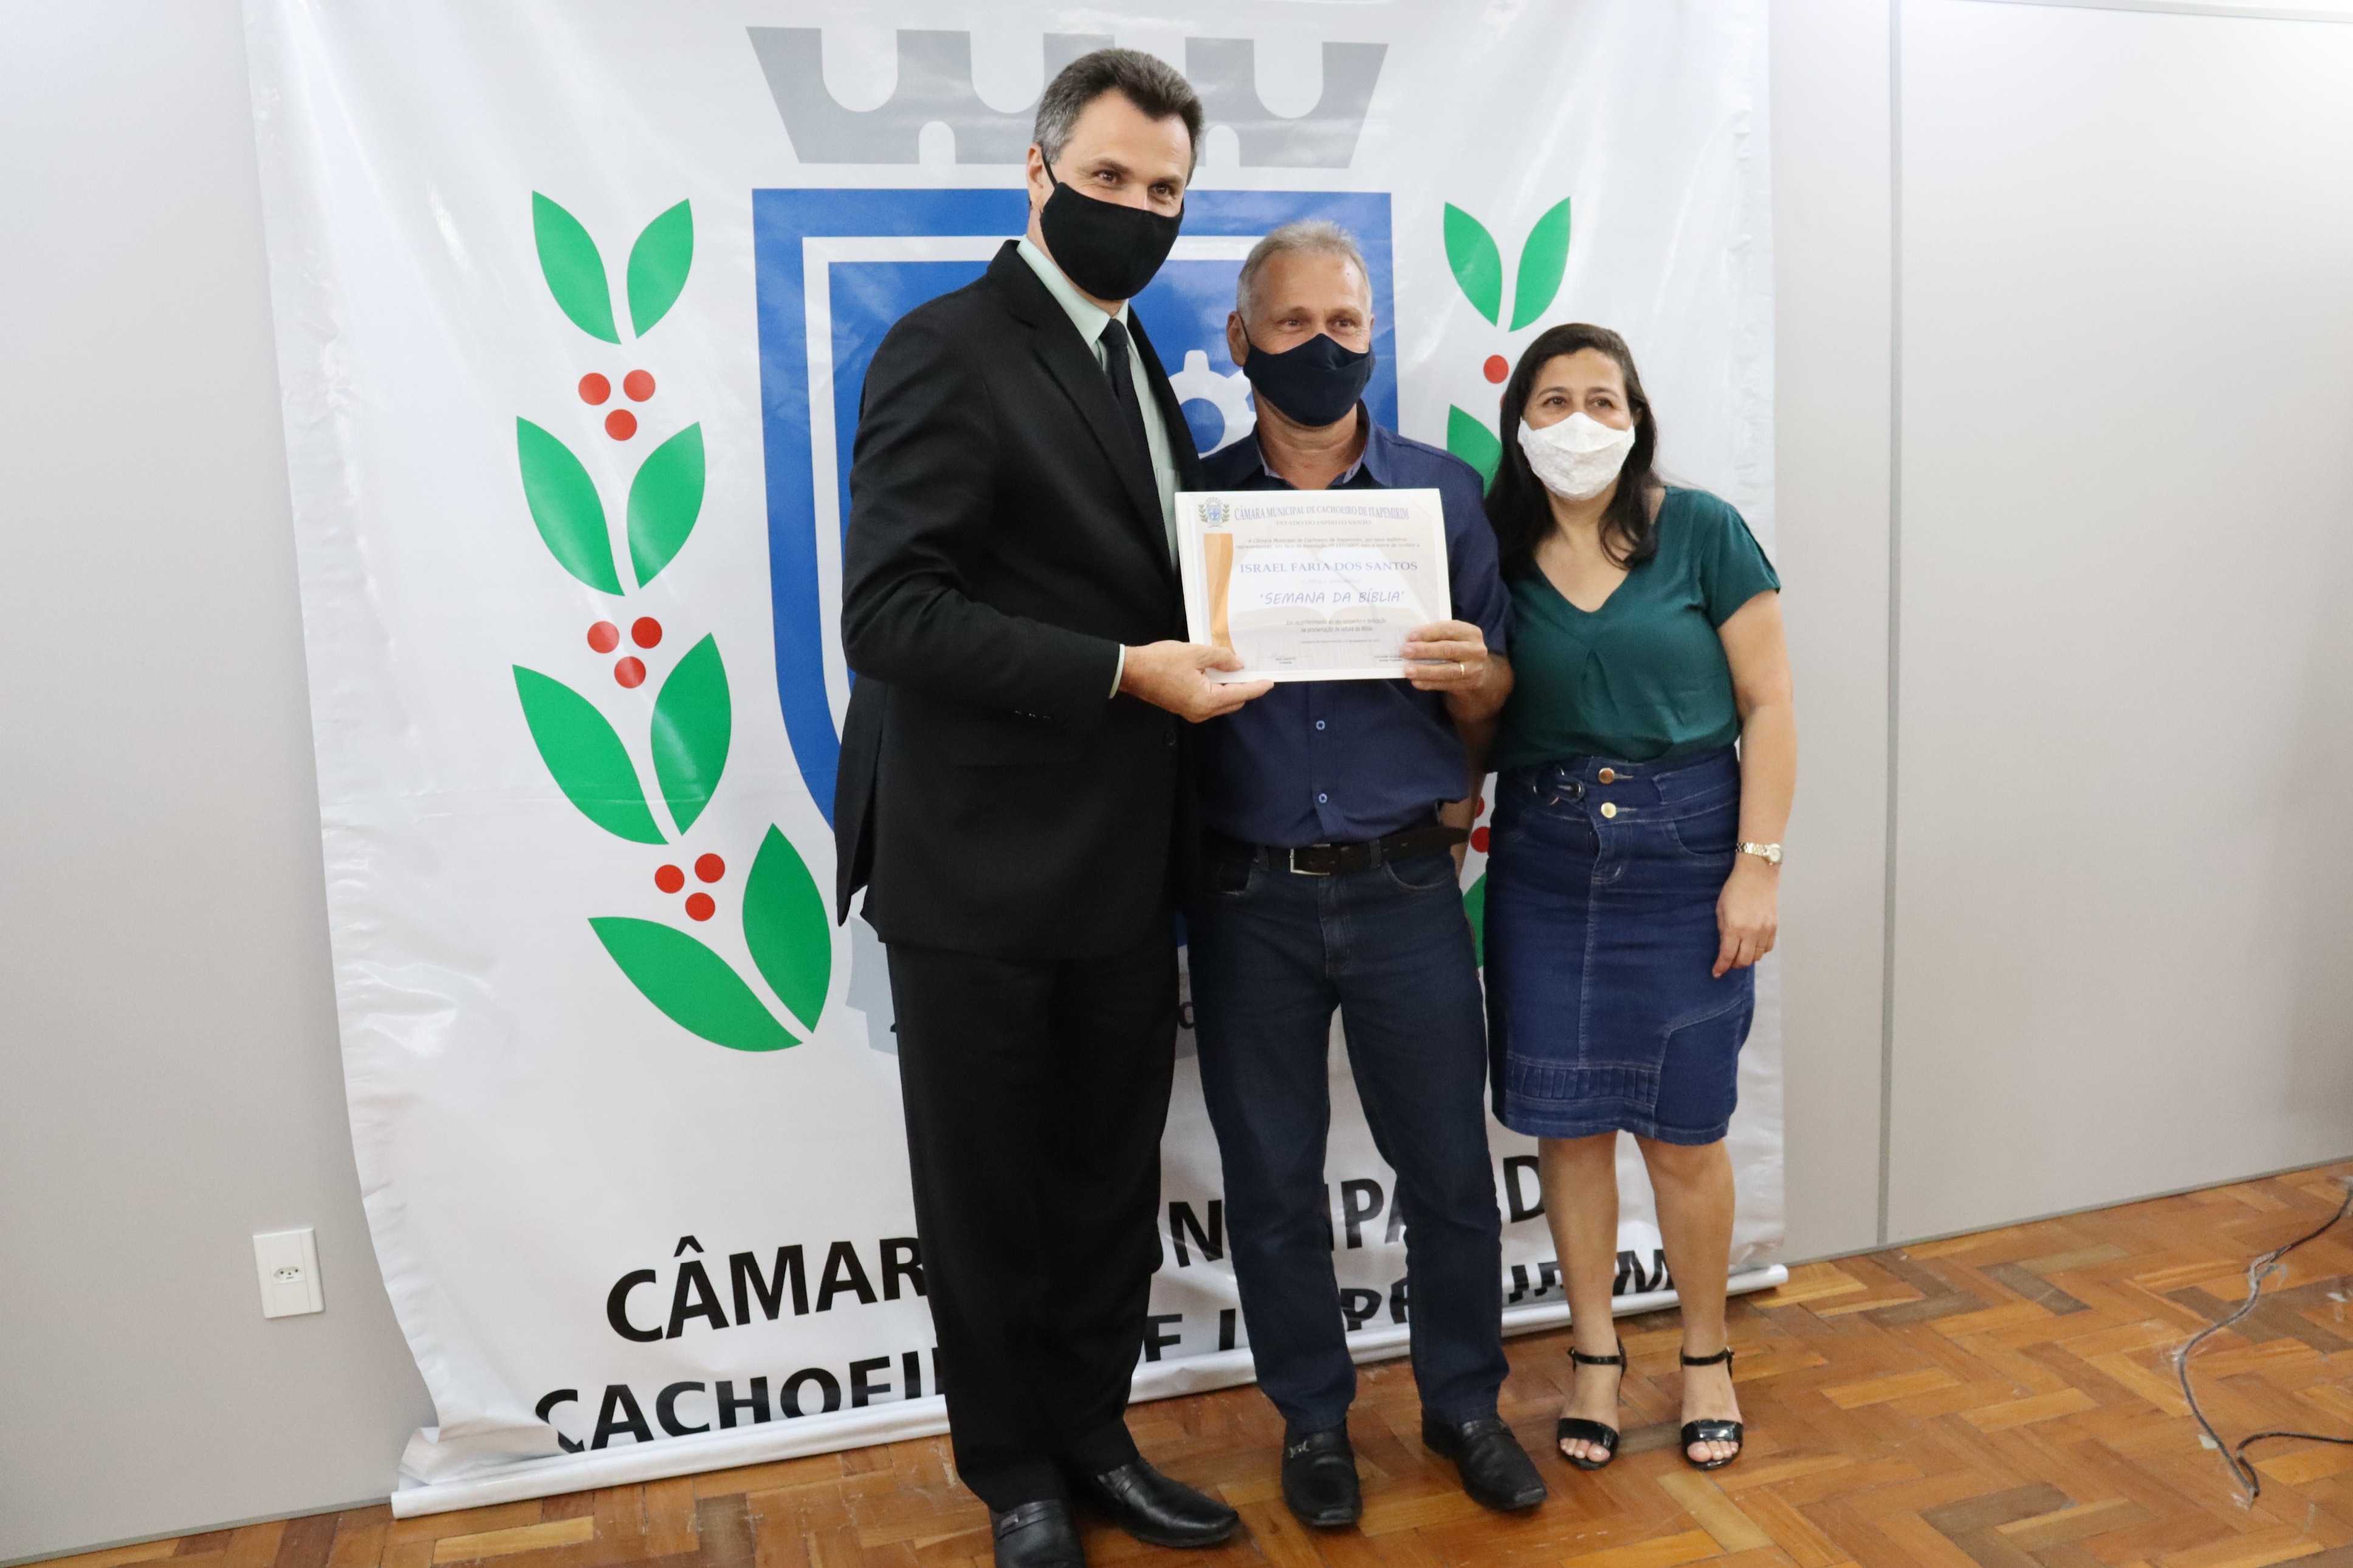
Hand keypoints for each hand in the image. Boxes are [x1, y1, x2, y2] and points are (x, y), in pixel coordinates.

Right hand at [1119, 641, 1272, 721]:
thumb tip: (1238, 665)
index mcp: (1206, 700)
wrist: (1132, 672)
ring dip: (1230, 688)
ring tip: (1235, 670)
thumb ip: (1221, 658)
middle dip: (1244, 687)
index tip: (1270, 681)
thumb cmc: (1161, 661)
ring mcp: (1192, 712)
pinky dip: (1217, 690)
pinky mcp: (1184, 708)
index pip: (1240, 694)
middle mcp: (1202, 712)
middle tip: (1252, 671)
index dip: (1256, 687)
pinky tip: (1218, 675)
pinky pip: (1209, 702)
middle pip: (1233, 701)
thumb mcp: (1196, 653)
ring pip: (1221, 703)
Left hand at [1401, 621, 1489, 692]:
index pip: (1449, 629)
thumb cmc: (1458, 648)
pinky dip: (1428, 683)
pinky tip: (1416, 681)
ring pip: (1447, 671)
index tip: (1410, 636)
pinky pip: (1444, 685)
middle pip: (1448, 650)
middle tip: (1405, 651)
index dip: (1428, 632)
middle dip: (1425, 650)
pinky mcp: (1466, 685)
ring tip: (1408, 670)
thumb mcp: (1454, 637)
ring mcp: (1472, 669)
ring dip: (1425, 670)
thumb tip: (1409, 640)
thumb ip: (1437, 635)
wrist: (1477, 672)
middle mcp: (1475, 650)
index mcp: (1471, 633)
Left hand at [1713, 855, 1778, 976]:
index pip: (1728, 955)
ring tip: (1741, 952)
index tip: (1717, 973)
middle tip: (1729, 962)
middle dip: (1734, 964)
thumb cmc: (1735, 888)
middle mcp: (1751, 931)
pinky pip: (1768, 947)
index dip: (1721, 967)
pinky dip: (1760, 950)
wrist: (1757, 874)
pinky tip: (1753, 945)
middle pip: (1744, 960)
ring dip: (1748, 958)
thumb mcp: (1721, 909)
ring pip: (1758, 956)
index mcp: (1734, 927)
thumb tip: (1724, 948)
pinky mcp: (1775, 927)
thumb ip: (1723, 930)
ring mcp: (1765, 930)